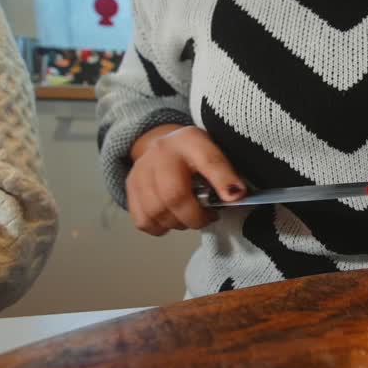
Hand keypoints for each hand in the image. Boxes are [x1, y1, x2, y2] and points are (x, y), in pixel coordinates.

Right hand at [125, 125, 245, 235]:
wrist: (164, 145)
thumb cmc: (194, 154)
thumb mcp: (215, 152)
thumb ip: (226, 172)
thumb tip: (236, 195)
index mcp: (190, 140)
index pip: (209, 160)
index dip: (223, 181)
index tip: (236, 196)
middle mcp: (162, 152)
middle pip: (174, 196)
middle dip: (195, 217)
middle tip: (207, 217)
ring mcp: (142, 169)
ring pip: (157, 212)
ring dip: (177, 223)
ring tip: (189, 216)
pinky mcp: (130, 186)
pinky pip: (144, 220)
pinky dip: (160, 227)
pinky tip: (170, 217)